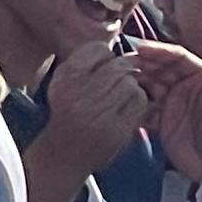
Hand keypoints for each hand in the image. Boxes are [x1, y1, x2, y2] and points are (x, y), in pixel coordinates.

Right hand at [45, 42, 147, 172]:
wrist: (65, 153)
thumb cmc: (67, 112)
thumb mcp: (63, 81)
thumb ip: (84, 61)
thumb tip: (111, 49)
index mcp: (66, 77)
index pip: (98, 50)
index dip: (106, 56)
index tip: (105, 65)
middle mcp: (80, 93)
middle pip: (117, 67)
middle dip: (123, 70)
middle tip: (120, 79)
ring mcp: (99, 113)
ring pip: (130, 83)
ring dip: (131, 86)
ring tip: (121, 94)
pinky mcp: (116, 128)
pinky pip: (138, 102)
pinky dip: (138, 101)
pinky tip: (128, 106)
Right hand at [134, 36, 201, 182]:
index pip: (177, 57)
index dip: (159, 51)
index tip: (141, 48)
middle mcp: (185, 86)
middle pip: (159, 69)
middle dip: (141, 64)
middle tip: (122, 62)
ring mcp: (172, 104)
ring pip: (149, 86)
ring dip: (134, 82)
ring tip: (117, 80)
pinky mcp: (162, 122)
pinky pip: (144, 109)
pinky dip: (134, 105)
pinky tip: (123, 103)